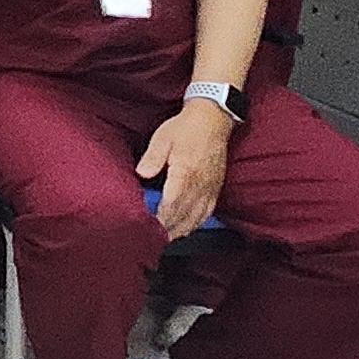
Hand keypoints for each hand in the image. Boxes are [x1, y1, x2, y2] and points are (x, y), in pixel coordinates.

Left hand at [137, 103, 234, 238]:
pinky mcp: (216, 186)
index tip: (150, 229)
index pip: (172, 203)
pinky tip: (189, 227)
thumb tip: (142, 174)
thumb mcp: (163, 137)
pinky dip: (198, 222)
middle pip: (184, 214)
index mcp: (185, 171)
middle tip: (156, 239)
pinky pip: (208, 210)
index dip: (161, 219)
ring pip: (197, 215)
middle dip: (170, 229)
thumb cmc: (185, 127)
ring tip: (169, 237)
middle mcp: (200, 183)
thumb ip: (153, 158)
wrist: (213, 119)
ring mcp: (210, 186)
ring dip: (183, 229)